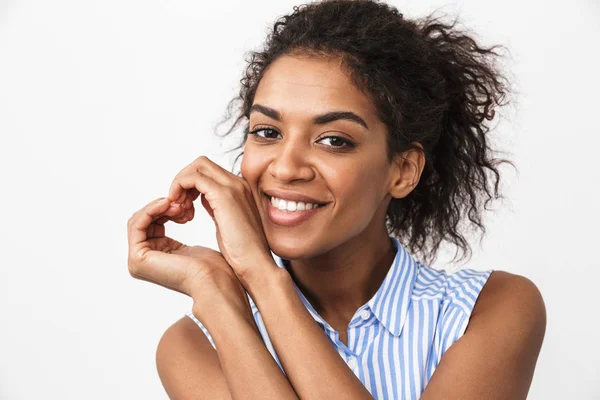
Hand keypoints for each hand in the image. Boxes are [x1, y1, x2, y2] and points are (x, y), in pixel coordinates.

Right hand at [126, 196, 251, 318]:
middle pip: (143, 220)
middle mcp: (142, 261)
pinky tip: (168, 205)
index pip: (149, 224)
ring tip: (179, 207)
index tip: (184, 204)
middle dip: (162, 207)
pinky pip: (137, 225)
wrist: (214, 279)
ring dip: (159, 207)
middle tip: (182, 204)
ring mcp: (137, 262)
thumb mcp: (187, 244)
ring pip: (139, 220)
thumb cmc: (210, 266)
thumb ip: (174, 231)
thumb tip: (173, 208)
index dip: (165, 208)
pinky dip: (151, 210)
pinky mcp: (138, 258)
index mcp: (153, 258)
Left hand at [166, 155, 275, 284]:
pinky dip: (180, 188)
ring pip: (197, 166)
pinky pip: (193, 178)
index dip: (191, 184)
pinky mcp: (224, 196)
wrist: (257, 265)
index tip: (184, 206)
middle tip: (177, 204)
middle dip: (183, 180)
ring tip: (178, 208)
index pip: (209, 171)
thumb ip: (217, 206)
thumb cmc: (243, 253)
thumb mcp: (227, 223)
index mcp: (240, 189)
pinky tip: (180, 209)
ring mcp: (233, 187)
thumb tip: (202, 199)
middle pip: (201, 164)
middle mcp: (238, 183)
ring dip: (180, 184)